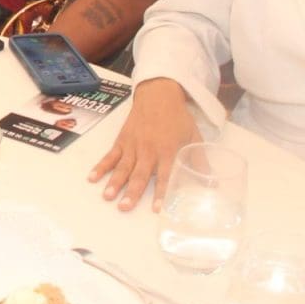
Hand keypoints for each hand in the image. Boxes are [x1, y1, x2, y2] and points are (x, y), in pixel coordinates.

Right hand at [88, 78, 199, 211]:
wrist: (158, 95)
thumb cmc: (178, 118)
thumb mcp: (193, 137)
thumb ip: (199, 161)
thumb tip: (212, 183)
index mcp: (167, 150)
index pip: (164, 176)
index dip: (161, 193)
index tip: (156, 208)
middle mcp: (148, 150)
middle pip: (139, 174)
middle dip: (131, 192)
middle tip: (124, 207)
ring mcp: (133, 145)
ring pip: (123, 167)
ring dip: (114, 182)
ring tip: (107, 196)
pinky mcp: (122, 140)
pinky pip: (110, 156)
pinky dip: (101, 166)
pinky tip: (92, 177)